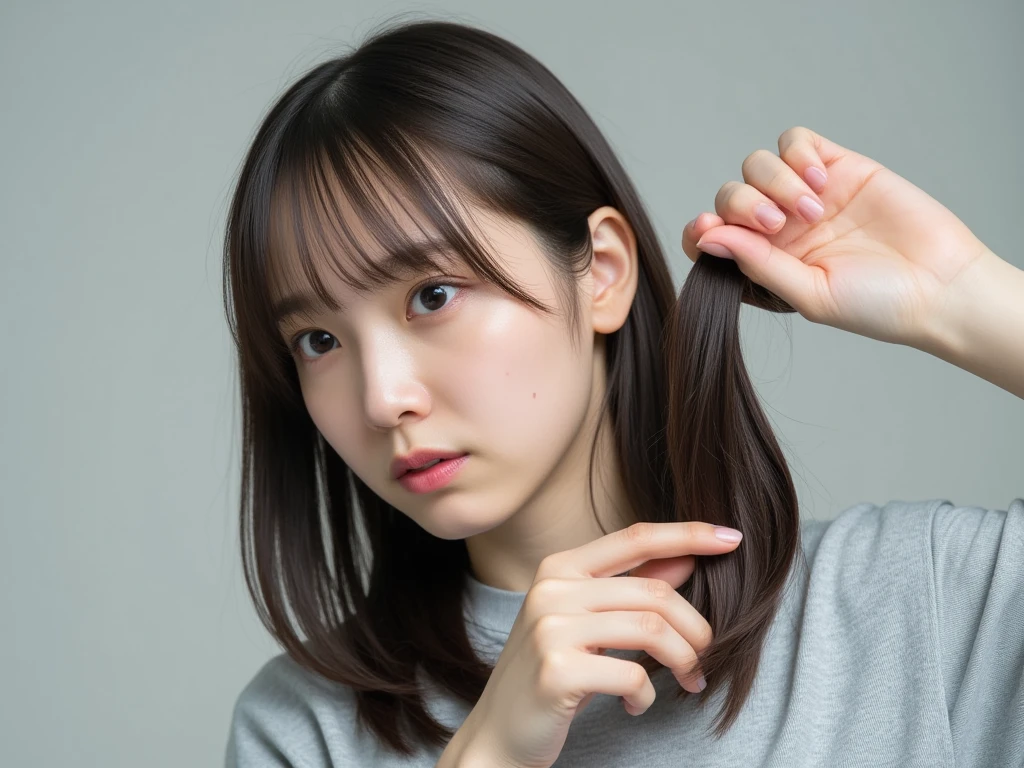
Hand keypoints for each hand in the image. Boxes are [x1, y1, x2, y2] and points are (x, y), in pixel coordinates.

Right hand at [454, 522, 742, 767]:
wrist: (498, 733)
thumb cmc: (551, 673)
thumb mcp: (588, 623)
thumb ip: (631, 588)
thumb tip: (685, 559)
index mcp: (559, 567)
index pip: (635, 538)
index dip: (687, 534)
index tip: (732, 537)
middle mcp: (551, 589)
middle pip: (654, 592)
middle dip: (695, 629)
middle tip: (703, 659)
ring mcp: (550, 628)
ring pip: (651, 629)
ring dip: (683, 661)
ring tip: (685, 681)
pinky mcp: (557, 671)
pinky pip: (633, 675)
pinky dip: (647, 695)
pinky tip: (634, 705)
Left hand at [681, 126, 989, 349]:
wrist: (940, 286)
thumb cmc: (875, 305)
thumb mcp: (807, 294)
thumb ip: (756, 264)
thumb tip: (706, 237)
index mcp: (763, 263)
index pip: (713, 237)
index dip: (701, 229)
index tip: (706, 226)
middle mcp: (779, 229)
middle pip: (730, 196)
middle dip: (742, 205)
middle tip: (778, 225)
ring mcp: (806, 195)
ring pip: (757, 165)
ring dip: (774, 182)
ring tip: (813, 209)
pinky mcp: (838, 167)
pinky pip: (795, 141)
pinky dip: (796, 153)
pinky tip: (818, 180)